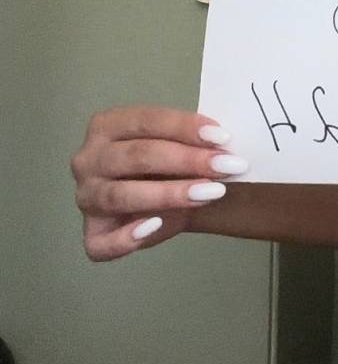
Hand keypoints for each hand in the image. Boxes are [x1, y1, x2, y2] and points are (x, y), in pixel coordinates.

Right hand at [70, 106, 247, 260]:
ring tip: (210, 193)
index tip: (223, 137)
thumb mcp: (177, 146)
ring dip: (170, 194)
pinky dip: (127, 237)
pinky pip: (103, 242)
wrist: (162, 204)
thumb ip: (191, 142)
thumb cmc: (167, 166)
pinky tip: (157, 225)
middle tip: (226, 166)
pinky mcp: (91, 235)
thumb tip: (224, 144)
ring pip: (121, 196)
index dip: (185, 127)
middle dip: (186, 160)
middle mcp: (88, 160)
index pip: (146, 121)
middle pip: (137, 156)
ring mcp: (86, 198)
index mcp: (106, 126)